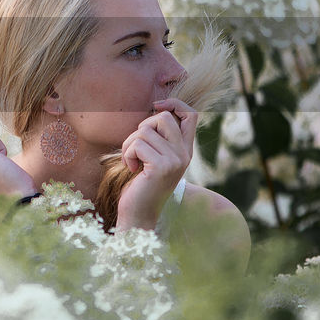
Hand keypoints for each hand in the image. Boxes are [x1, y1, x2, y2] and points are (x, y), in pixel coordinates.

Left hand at [117, 98, 197, 230]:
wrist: (138, 215)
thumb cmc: (141, 185)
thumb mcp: (154, 158)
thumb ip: (158, 138)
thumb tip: (156, 109)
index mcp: (185, 150)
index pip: (191, 114)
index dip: (174, 103)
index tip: (156, 105)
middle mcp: (184, 154)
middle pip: (163, 117)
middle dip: (142, 127)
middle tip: (136, 148)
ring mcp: (175, 161)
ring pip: (144, 130)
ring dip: (129, 144)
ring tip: (131, 161)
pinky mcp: (161, 167)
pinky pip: (137, 144)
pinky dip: (127, 154)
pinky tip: (131, 169)